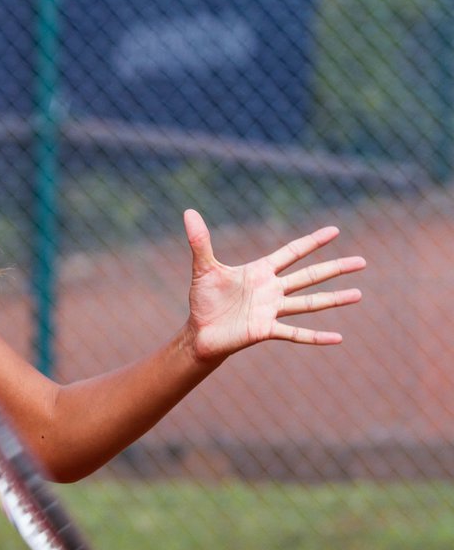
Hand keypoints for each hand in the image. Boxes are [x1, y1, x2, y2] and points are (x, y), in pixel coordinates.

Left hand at [182, 209, 365, 362]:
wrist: (199, 332)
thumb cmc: (203, 300)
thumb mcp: (202, 269)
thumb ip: (199, 241)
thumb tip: (188, 211)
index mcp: (261, 272)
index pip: (292, 253)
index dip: (312, 242)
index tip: (335, 230)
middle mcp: (272, 290)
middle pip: (309, 275)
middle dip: (335, 268)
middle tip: (362, 261)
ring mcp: (272, 311)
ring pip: (309, 303)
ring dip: (334, 299)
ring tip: (359, 294)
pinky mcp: (266, 331)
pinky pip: (295, 333)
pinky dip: (316, 336)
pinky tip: (338, 338)